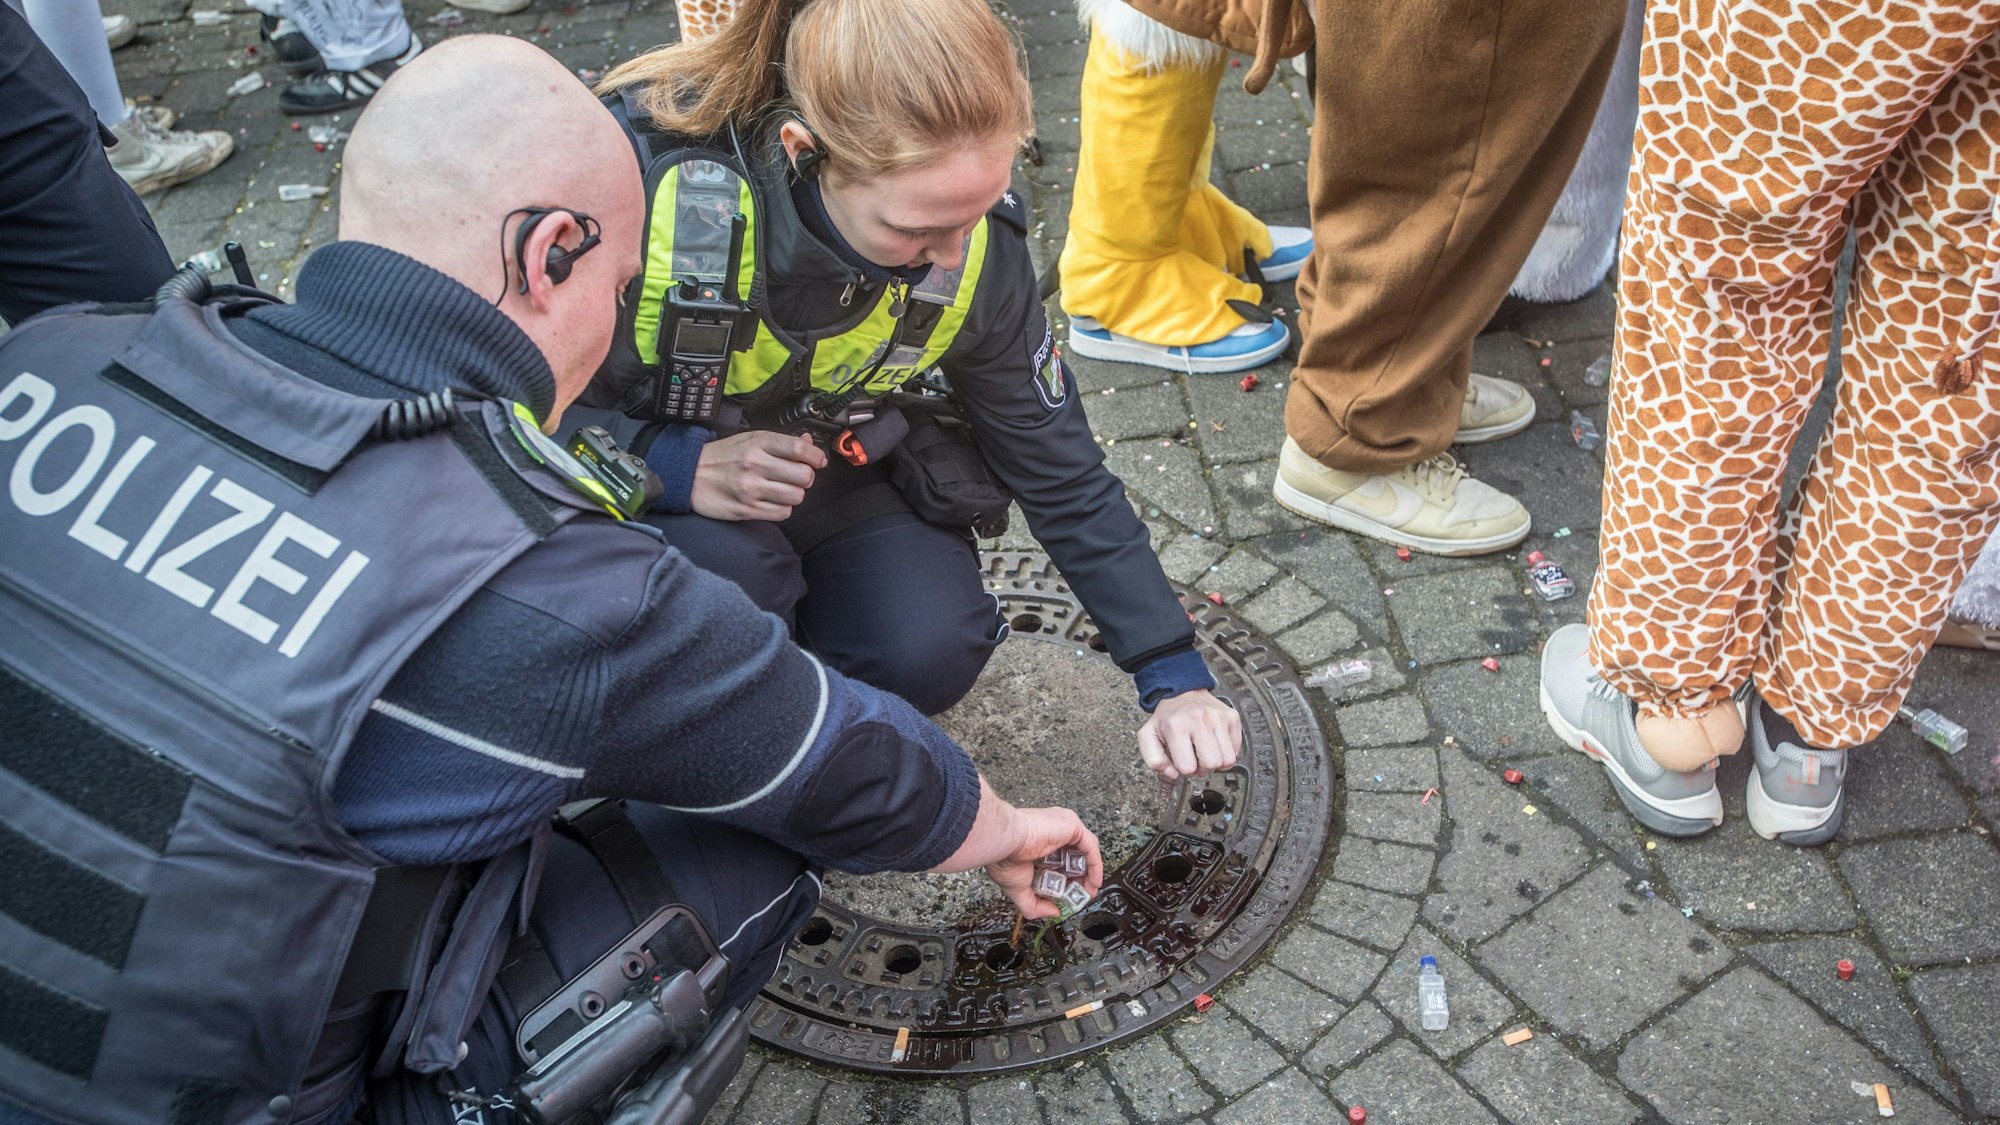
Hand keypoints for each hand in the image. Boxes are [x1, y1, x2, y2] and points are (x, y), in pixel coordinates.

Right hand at [690, 431, 824, 521]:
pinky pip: (782, 513)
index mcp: (758, 443)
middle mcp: (756, 465)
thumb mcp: (750, 439)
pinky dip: (782, 508)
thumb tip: (808, 442)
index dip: (816, 456)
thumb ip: (780, 442)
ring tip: (782, 489)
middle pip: (804, 476)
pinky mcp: (747, 509)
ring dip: (795, 494)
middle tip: (797, 477)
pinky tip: (772, 501)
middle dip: (806, 478)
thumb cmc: (723, 456)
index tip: (818, 461)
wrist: (690, 475)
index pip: (799, 448)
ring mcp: (751, 489)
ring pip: (796, 496)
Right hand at [983, 806, 1103, 919]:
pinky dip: (1095, 866)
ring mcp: (1063, 826)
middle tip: (1083, 896)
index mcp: (1039, 841)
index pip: (1061, 860)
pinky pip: (1090, 847)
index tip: (1072, 896)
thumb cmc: (1005, 859)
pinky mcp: (1072, 825)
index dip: (1069, 880)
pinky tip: (1093, 882)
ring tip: (1088, 892)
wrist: (1004, 843)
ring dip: (1090, 873)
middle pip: (1076, 856)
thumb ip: (1035, 905)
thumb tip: (1055, 913)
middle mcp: (1053, 831)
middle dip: (1082, 878)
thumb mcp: (1019, 890)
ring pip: (1085, 850)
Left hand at [1137, 689, 1239, 781]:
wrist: (1182, 692)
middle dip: (1203, 768)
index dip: (1184, 770)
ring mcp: (1218, 718)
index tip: (1183, 761)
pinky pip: (1236, 750)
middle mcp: (1200, 720)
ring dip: (1216, 761)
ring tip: (1206, 752)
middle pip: (1212, 764)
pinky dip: (1226, 752)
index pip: (1188, 767)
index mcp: (1177, 726)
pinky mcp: (1232, 717)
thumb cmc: (1167, 717)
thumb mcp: (1148, 737)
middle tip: (1196, 758)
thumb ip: (1154, 761)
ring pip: (1227, 759)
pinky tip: (1215, 745)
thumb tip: (1173, 775)